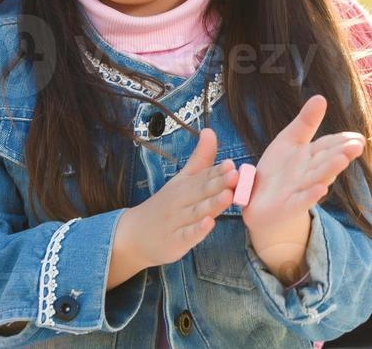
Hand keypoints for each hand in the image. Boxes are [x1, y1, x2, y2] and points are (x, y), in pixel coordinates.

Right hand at [117, 127, 238, 270]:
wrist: (135, 233)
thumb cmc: (166, 205)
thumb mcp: (182, 179)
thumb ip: (200, 158)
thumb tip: (210, 130)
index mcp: (185, 184)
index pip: (203, 175)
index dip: (218, 171)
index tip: (232, 164)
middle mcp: (181, 200)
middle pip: (202, 191)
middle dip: (219, 183)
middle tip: (235, 175)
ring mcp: (177, 221)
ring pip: (197, 212)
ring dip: (212, 203)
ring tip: (227, 195)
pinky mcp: (175, 241)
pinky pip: (187, 235)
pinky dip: (197, 231)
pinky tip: (209, 224)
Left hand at [241, 95, 364, 280]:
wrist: (260, 204)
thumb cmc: (279, 170)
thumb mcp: (289, 141)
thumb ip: (306, 122)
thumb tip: (321, 97)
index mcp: (311, 156)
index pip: (329, 146)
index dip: (342, 141)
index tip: (358, 137)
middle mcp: (309, 173)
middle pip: (327, 161)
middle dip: (341, 153)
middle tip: (358, 145)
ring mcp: (300, 190)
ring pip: (317, 178)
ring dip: (330, 170)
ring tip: (342, 160)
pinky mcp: (288, 206)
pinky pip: (300, 200)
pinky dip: (310, 195)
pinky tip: (320, 190)